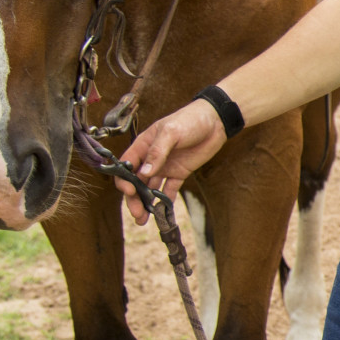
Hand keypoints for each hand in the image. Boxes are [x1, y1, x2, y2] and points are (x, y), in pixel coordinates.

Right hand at [116, 99, 226, 222]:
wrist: (215, 122)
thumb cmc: (190, 120)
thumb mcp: (171, 132)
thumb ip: (157, 152)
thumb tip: (144, 172)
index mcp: (143, 146)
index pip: (126, 166)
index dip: (124, 181)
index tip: (129, 192)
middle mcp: (151, 159)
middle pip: (136, 182)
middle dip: (134, 199)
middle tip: (137, 214)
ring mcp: (164, 167)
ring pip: (150, 189)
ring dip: (146, 204)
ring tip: (144, 219)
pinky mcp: (179, 173)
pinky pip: (169, 190)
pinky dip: (165, 201)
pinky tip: (163, 212)